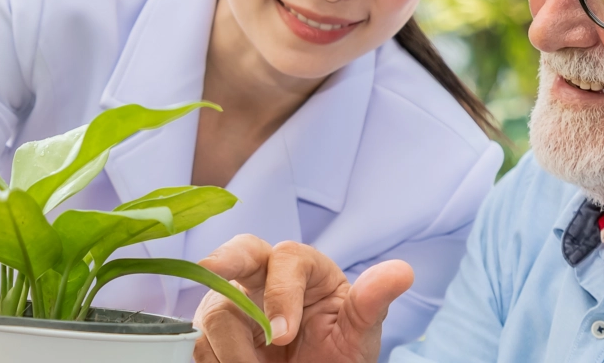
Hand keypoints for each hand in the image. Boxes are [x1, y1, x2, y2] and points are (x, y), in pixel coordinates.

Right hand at [193, 235, 413, 362]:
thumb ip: (373, 302)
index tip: (284, 335)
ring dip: (231, 349)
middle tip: (211, 270)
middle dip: (223, 258)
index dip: (281, 293)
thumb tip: (402, 272)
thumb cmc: (338, 351)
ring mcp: (231, 302)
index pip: (286, 258)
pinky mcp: (211, 333)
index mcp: (303, 266)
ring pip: (215, 312)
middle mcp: (262, 275)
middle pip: (238, 252)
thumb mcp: (359, 332)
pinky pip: (201, 345)